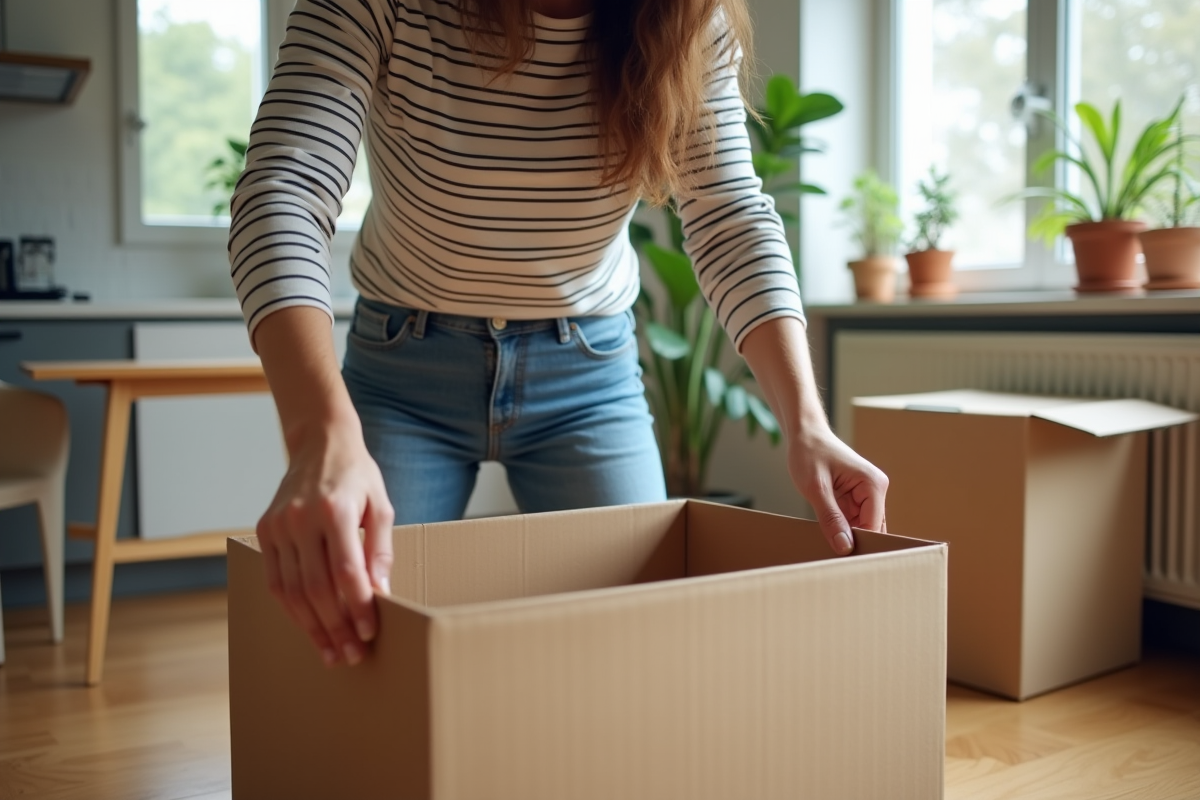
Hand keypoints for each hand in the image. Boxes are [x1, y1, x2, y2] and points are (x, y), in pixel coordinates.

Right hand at [255, 420, 394, 666]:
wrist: (319, 443)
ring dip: (312, 627)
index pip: (345, 572)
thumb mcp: (381, 506)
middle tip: (352, 654)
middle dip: (335, 627)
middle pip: (316, 588)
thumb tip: (380, 593)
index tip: (369, 633)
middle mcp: (301, 519)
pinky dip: (292, 609)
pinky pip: (275, 580)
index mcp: (333, 510)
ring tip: (331, 652)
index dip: (357, 608)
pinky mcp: (264, 531)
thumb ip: (379, 550)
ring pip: (291, 591)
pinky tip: (309, 627)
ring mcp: (278, 526)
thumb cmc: (357, 476)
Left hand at [736, 316, 887, 556]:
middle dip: (855, 543)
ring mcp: (867, 495)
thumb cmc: (809, 453)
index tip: (842, 561)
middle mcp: (876, 490)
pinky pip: (852, 521)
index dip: (860, 545)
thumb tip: (845, 547)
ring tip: (827, 547)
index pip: (874, 526)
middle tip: (834, 560)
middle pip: (872, 529)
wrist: (804, 434)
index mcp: (873, 484)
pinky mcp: (856, 498)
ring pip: (862, 528)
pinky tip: (827, 535)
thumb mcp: (816, 488)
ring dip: (846, 536)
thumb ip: (831, 518)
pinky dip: (841, 529)